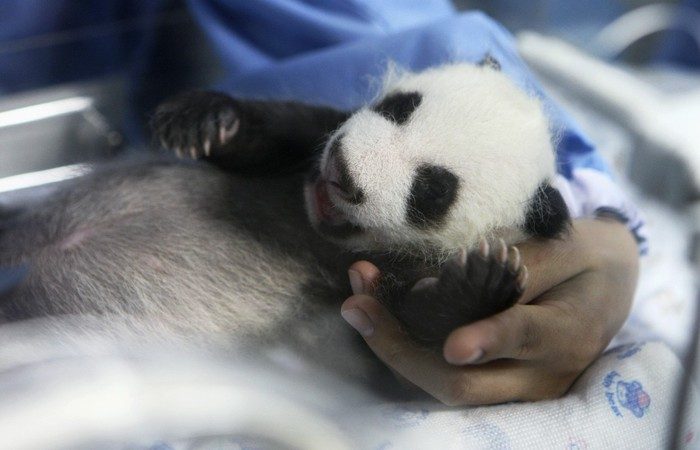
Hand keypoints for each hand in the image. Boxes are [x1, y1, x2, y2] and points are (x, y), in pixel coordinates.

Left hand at [341, 219, 638, 404]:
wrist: (609, 288)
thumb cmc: (587, 259)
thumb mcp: (572, 248)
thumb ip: (523, 267)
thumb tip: (455, 282)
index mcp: (567, 333)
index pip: (523, 338)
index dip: (489, 339)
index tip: (454, 345)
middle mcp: (538, 375)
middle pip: (462, 384)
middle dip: (402, 348)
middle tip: (359, 303)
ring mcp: (513, 388)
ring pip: (442, 387)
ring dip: (393, 347)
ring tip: (358, 299)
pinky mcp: (493, 384)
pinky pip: (441, 376)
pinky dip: (406, 348)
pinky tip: (378, 313)